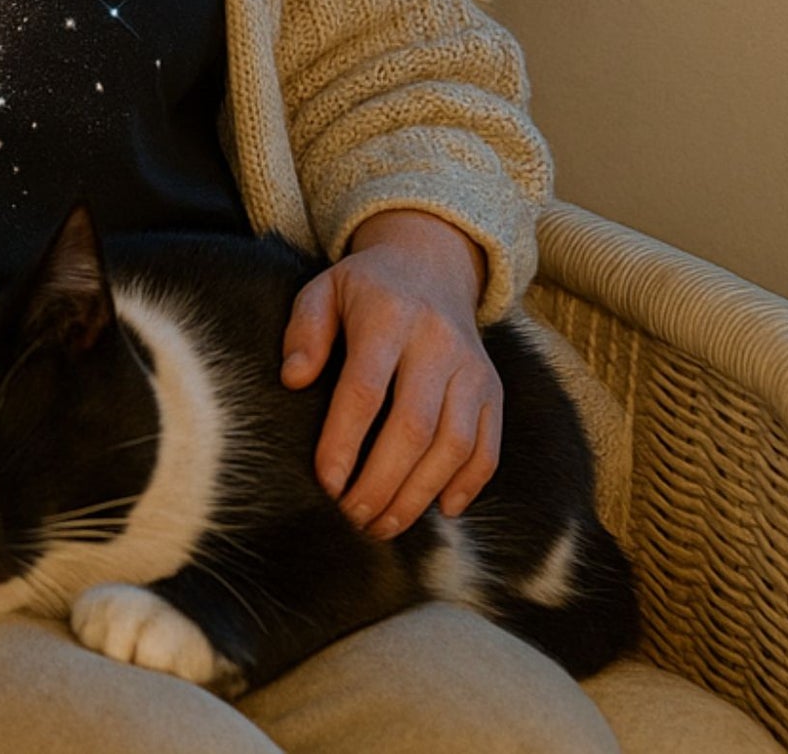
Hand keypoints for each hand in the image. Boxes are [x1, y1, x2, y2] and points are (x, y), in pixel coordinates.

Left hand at [279, 209, 500, 539]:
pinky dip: (468, 485)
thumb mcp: (323, 290)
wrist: (431, 263)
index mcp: (388, 315)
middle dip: (381, 482)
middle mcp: (437, 341)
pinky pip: (488, 446)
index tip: (326, 483)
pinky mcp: (494, 388)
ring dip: (419, 495)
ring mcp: (472, 366)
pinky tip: (439, 510)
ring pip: (455, 443)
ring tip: (385, 525)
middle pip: (414, 425)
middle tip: (353, 517)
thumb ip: (304, 331)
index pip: (365, 389)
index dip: (344, 442)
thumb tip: (293, 379)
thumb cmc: (364, 289)